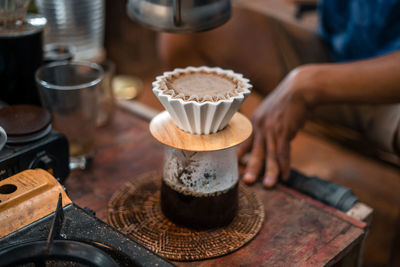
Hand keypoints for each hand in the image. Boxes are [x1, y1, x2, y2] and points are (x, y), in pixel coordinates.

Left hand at [238, 68, 310, 187]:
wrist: (300, 88)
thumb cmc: (286, 102)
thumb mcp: (269, 112)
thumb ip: (264, 126)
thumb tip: (261, 141)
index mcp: (254, 122)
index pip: (244, 142)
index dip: (240, 156)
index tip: (236, 170)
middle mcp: (260, 126)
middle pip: (255, 151)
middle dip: (251, 168)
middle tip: (247, 182)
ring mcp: (272, 129)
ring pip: (270, 154)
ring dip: (270, 172)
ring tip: (269, 186)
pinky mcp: (285, 130)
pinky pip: (284, 151)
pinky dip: (285, 165)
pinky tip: (286, 176)